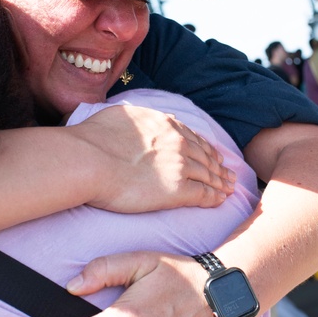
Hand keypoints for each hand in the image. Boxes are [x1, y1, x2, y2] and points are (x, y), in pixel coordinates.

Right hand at [72, 105, 234, 211]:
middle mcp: (178, 143)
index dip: (205, 148)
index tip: (213, 155)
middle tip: (229, 174)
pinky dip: (215, 197)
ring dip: (221, 182)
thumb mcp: (120, 116)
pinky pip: (204, 194)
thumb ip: (137, 118)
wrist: (88, 160)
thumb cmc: (93, 139)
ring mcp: (180, 166)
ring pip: (209, 175)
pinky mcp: (177, 190)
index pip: (193, 137)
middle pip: (206, 156)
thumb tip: (138, 118)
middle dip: (219, 166)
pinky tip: (220, 200)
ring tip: (229, 189)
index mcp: (165, 125)